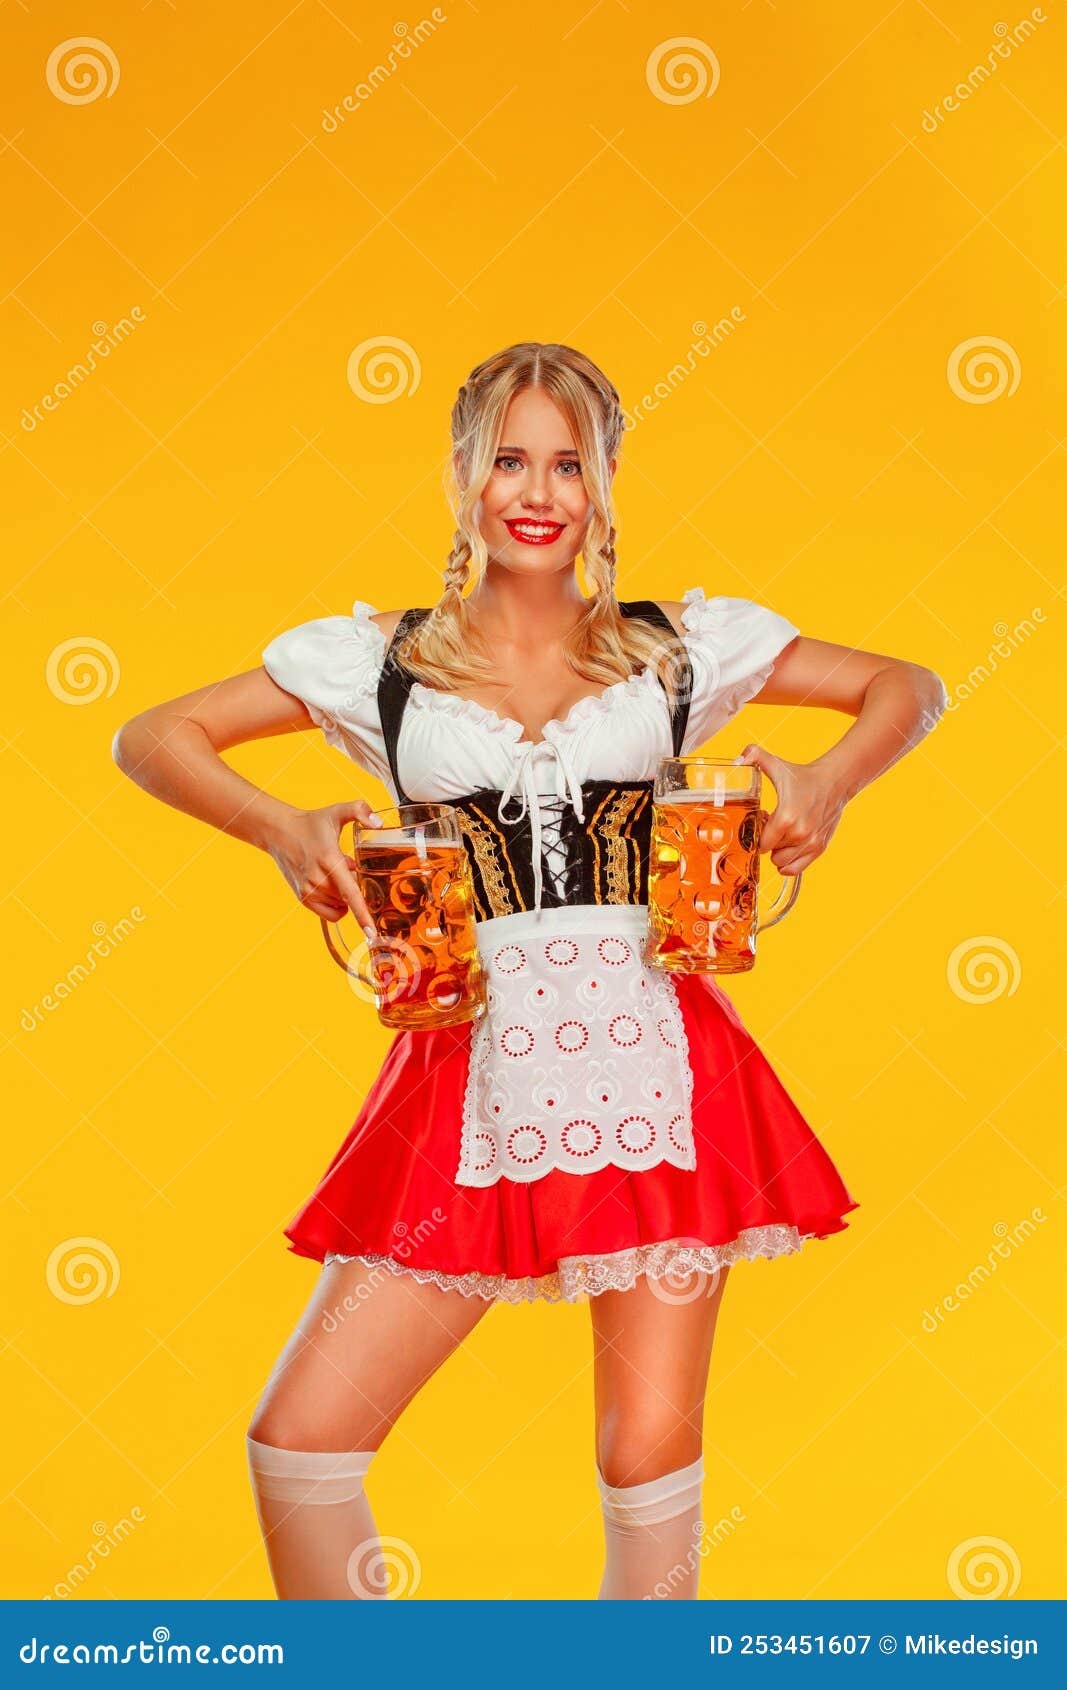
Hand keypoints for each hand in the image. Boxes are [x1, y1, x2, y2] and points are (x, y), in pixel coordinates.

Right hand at [265, 800, 381, 932]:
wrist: (279, 831)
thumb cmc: (311, 823)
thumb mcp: (337, 811)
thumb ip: (360, 810)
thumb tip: (378, 823)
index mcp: (329, 860)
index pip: (350, 893)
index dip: (363, 914)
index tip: (371, 932)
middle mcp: (317, 879)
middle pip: (350, 898)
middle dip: (356, 885)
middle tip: (346, 864)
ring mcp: (308, 891)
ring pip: (341, 907)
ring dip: (345, 895)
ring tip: (335, 872)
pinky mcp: (303, 898)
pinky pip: (330, 913)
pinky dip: (337, 904)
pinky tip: (332, 886)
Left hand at [737, 744, 845, 874]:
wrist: (836, 780)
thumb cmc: (804, 775)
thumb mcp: (778, 765)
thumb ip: (755, 757)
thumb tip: (737, 758)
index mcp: (785, 818)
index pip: (761, 843)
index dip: (757, 834)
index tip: (763, 820)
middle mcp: (799, 834)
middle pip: (770, 854)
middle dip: (768, 842)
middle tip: (772, 825)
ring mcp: (810, 843)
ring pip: (782, 863)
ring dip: (778, 852)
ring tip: (783, 834)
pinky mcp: (819, 847)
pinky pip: (796, 869)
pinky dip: (789, 862)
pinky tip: (789, 845)